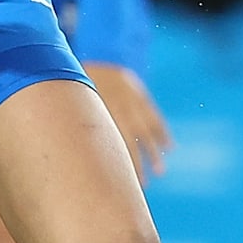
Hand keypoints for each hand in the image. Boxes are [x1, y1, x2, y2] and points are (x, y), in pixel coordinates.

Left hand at [86, 61, 171, 178]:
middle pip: (131, 144)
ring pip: (147, 133)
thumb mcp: (80, 103)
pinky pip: (155, 118)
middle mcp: (121, 111)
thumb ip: (81, 125)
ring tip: (160, 172)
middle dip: (137, 167)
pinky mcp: (144, 98)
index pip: (112, 147)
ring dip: (155, 154)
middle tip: (141, 187)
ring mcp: (135, 104)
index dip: (118, 167)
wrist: (101, 55)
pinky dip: (163, 133)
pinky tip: (169, 147)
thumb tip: (72, 153)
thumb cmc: (84, 85)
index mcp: (103, 115)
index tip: (122, 185)